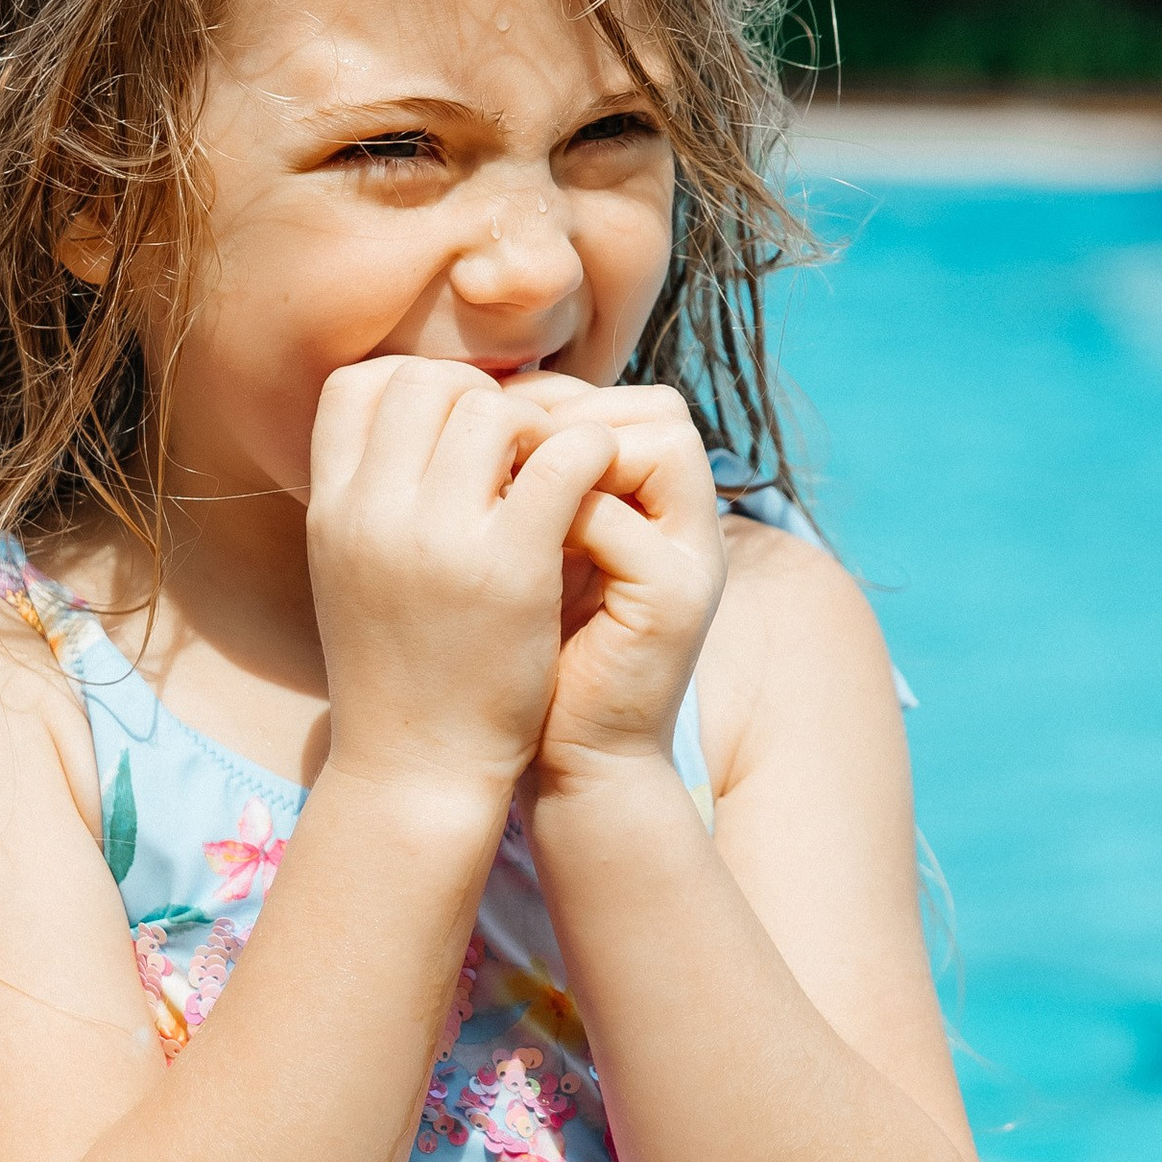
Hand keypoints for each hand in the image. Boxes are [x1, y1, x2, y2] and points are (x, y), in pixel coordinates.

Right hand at [307, 358, 620, 800]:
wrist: (414, 768)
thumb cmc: (394, 669)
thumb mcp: (347, 569)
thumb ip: (368, 498)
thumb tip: (403, 421)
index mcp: (330, 508)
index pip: (359, 385)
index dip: (416, 387)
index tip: (455, 427)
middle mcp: (373, 511)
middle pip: (427, 382)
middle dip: (480, 397)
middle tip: (516, 447)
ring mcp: (439, 536)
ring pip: (494, 407)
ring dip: (535, 427)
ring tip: (550, 474)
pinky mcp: (510, 566)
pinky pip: (562, 457)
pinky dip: (586, 453)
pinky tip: (592, 486)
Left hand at [499, 377, 724, 787]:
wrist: (574, 762)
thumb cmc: (534, 658)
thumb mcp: (534, 557)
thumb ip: (530, 488)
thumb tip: (469, 407)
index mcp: (663, 508)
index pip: (640, 401)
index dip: (564, 400)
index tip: (493, 426)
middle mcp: (692, 525)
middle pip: (660, 410)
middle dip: (566, 418)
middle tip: (495, 449)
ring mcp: (691, 560)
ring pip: (651, 445)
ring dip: (560, 454)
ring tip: (497, 486)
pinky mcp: (672, 602)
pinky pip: (611, 518)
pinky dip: (553, 514)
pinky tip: (498, 536)